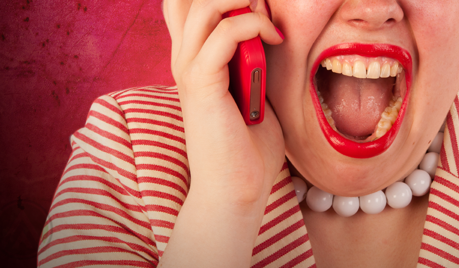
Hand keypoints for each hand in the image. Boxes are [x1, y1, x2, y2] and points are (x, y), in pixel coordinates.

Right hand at [160, 0, 284, 265]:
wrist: (236, 189)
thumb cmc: (249, 146)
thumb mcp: (254, 91)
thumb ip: (254, 58)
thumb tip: (269, 30)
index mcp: (193, 58)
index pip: (186, 5)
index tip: (255, 4)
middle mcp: (184, 58)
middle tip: (258, 7)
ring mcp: (189, 70)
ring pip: (205, 6)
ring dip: (243, 3)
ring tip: (268, 23)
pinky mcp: (202, 86)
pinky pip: (224, 34)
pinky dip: (253, 27)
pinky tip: (274, 41)